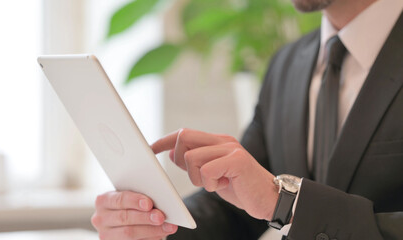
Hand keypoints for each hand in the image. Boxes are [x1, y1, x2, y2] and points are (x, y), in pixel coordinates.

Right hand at [91, 191, 177, 239]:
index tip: (149, 203)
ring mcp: (106, 234)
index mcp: (103, 201)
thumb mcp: (129, 197)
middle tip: (161, 217)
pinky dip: (150, 238)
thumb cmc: (127, 205)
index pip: (119, 200)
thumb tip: (158, 201)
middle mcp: (101, 218)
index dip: (135, 201)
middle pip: (124, 218)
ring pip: (129, 233)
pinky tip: (160, 235)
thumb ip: (139, 198)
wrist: (119, 219)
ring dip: (151, 230)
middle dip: (145, 217)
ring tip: (167, 227)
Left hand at [151, 128, 278, 220]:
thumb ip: (194, 163)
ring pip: (192, 157)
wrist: (269, 199)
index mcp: (216, 141)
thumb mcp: (212, 175)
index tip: (150, 149)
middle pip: (184, 137)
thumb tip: (171, 153)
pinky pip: (207, 170)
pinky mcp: (237, 160)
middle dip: (180, 158)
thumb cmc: (240, 187)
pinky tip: (224, 186)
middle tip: (198, 176)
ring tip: (215, 184)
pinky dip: (210, 184)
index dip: (165, 141)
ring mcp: (231, 148)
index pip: (184, 133)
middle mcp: (223, 140)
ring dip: (198, 178)